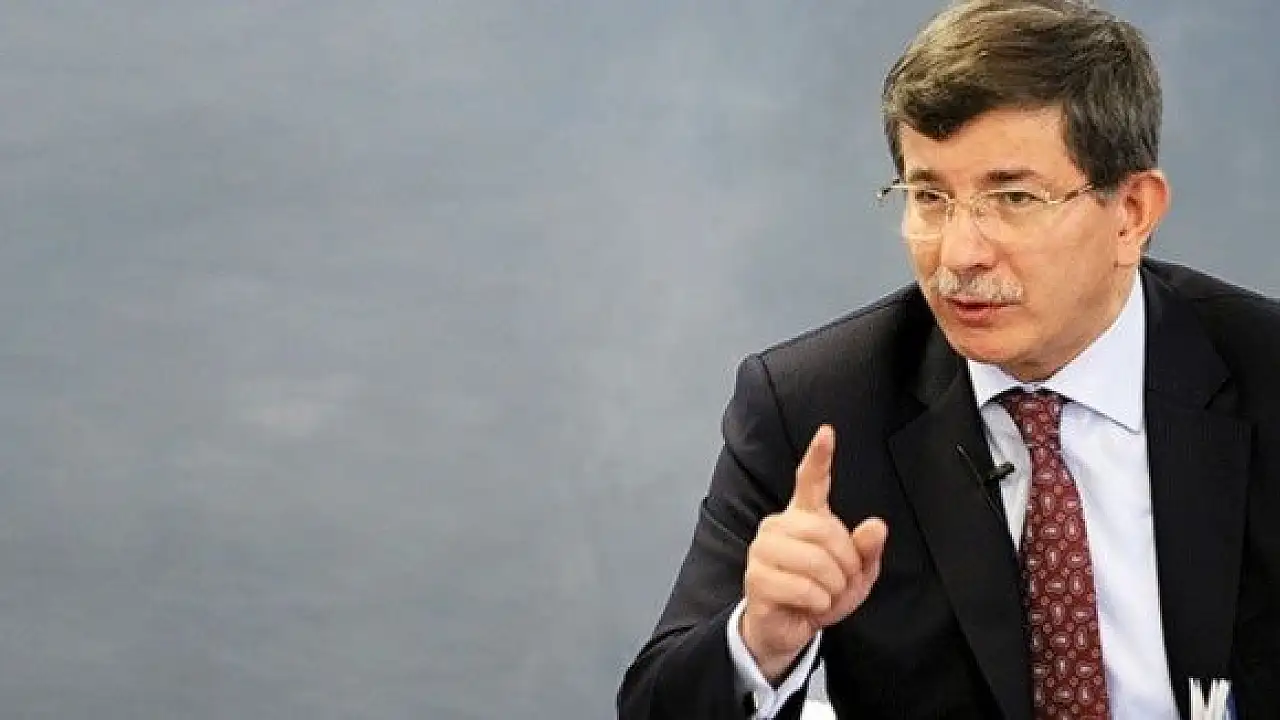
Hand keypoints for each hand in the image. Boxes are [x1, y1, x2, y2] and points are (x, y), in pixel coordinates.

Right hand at [740, 425, 887, 682]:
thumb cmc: (820, 595)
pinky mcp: (756, 576)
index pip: (811, 480)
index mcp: (804, 517)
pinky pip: (804, 587)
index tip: (827, 432)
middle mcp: (780, 525)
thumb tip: (876, 526)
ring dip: (831, 587)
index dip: (819, 456)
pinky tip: (808, 605)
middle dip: (845, 564)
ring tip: (822, 595)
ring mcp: (763, 549)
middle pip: (826, 531)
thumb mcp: (855, 576)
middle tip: (840, 582)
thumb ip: (867, 550)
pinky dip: (817, 603)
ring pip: (816, 561)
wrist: (788, 629)